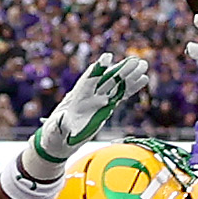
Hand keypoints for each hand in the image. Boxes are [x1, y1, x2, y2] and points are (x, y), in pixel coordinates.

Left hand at [34, 52, 149, 166]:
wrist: (59, 140)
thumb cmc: (54, 134)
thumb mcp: (55, 131)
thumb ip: (59, 125)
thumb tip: (63, 121)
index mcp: (76, 98)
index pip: (88, 80)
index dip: (97, 69)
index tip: (107, 58)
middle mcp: (89, 96)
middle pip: (106, 79)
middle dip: (120, 70)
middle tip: (135, 61)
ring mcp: (98, 100)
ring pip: (115, 85)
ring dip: (129, 76)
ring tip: (143, 65)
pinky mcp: (105, 106)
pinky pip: (120, 95)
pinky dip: (130, 88)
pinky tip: (143, 79)